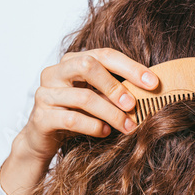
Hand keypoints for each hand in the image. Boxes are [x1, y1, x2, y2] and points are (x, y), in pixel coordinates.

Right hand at [0, 48, 158, 194]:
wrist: (44, 139)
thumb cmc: (77, 114)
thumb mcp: (98, 98)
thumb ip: (116, 90)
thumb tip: (152, 89)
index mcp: (72, 61)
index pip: (104, 55)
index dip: (130, 67)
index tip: (153, 83)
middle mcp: (55, 72)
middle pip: (88, 66)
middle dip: (116, 86)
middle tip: (134, 105)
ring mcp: (46, 93)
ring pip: (84, 97)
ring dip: (111, 113)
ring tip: (128, 126)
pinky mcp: (40, 117)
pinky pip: (72, 119)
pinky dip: (94, 126)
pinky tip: (106, 132)